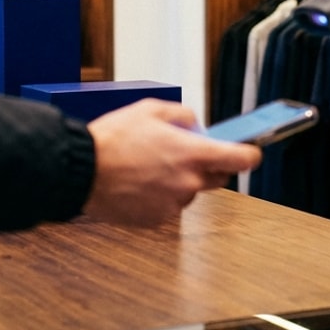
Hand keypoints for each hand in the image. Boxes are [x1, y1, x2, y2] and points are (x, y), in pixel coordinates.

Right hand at [83, 98, 261, 225]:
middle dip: (210, 165)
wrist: (80, 171)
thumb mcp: (150, 109)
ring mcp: (172, 204)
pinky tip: (139, 182)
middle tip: (186, 153)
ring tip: (149, 167)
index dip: (248, 155)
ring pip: (189, 192)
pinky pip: (168, 206)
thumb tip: (195, 125)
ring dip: (180, 181)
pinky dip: (160, 196)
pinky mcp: (155, 219)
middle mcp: (188, 182)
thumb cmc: (113, 139)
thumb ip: (182, 115)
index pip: (240, 159)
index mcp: (192, 153)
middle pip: (218, 178)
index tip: (249, 152)